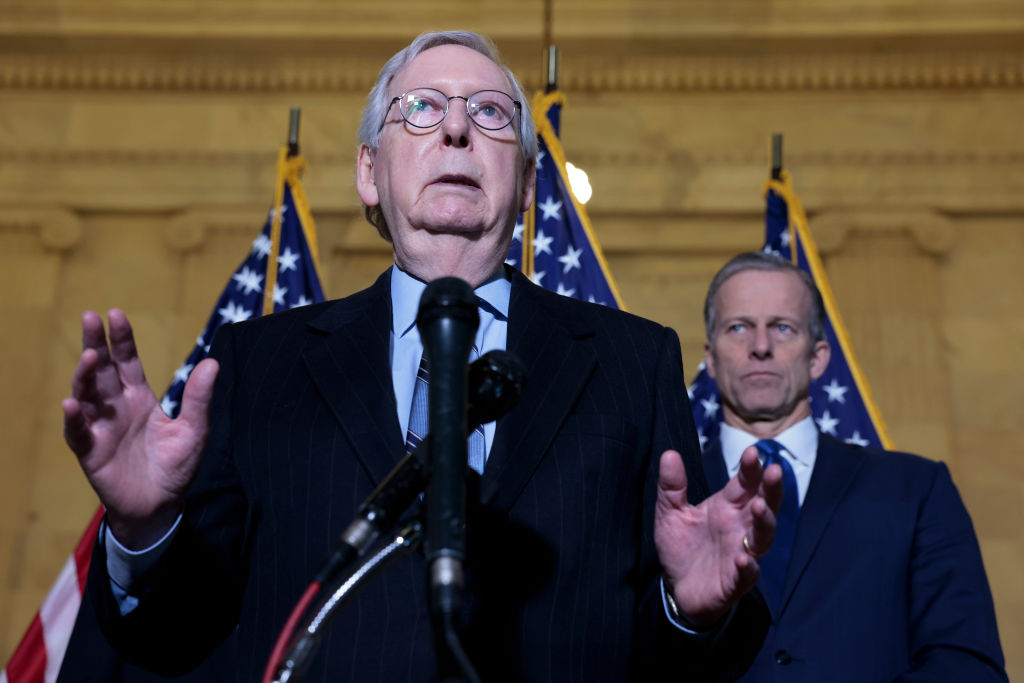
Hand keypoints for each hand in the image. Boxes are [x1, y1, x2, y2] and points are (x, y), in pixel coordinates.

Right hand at [62, 309, 218, 548]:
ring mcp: (100, 428)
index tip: (116, 314)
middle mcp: (116, 408)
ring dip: (85, 376)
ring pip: (86, 395)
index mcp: (139, 398)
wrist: (162, 506)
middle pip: (102, 371)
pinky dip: (74, 418)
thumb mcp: (194, 430)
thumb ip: (198, 398)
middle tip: (90, 317)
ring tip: (91, 357)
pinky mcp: (91, 452)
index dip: (122, 339)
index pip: (127, 362)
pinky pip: (78, 432)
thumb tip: (213, 362)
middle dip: (96, 344)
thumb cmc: (175, 467)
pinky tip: (72, 402)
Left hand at [654, 445, 781, 625]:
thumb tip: (669, 454)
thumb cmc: (681, 547)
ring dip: (764, 521)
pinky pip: (748, 573)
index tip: (753, 451)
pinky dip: (748, 565)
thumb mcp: (670, 512)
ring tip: (759, 506)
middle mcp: (740, 528)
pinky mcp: (736, 581)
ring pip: (763, 536)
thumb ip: (672, 486)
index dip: (751, 469)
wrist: (677, 588)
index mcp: (727, 507)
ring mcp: (742, 553)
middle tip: (774, 471)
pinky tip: (744, 557)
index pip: (745, 484)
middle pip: (765, 505)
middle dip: (771, 489)